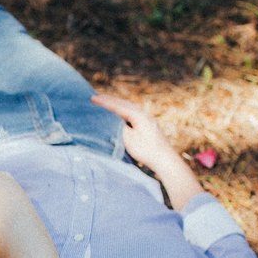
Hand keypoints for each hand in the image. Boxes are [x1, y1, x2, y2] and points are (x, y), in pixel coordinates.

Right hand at [91, 93, 203, 209]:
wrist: (165, 160)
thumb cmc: (146, 151)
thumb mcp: (128, 139)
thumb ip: (119, 126)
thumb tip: (111, 119)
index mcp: (138, 116)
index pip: (118, 106)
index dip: (105, 102)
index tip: (92, 98)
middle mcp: (144, 114)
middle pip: (124, 104)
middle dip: (110, 100)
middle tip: (96, 97)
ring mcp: (148, 120)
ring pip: (129, 108)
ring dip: (117, 105)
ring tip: (106, 103)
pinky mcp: (149, 126)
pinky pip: (133, 113)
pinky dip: (123, 111)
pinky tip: (120, 114)